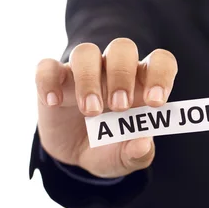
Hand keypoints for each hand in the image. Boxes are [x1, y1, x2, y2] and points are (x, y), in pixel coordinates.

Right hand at [35, 38, 177, 177]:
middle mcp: (113, 71)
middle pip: (122, 48)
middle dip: (122, 75)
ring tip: (90, 111)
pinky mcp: (54, 80)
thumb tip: (143, 144)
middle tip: (119, 107)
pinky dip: (49, 81)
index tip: (155, 102)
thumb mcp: (124, 159)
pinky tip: (54, 102)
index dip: (161, 75)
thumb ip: (138, 154)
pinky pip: (47, 67)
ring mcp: (82, 72)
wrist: (75, 157)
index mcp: (141, 83)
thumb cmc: (109, 148)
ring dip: (89, 79)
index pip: (160, 61)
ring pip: (86, 52)